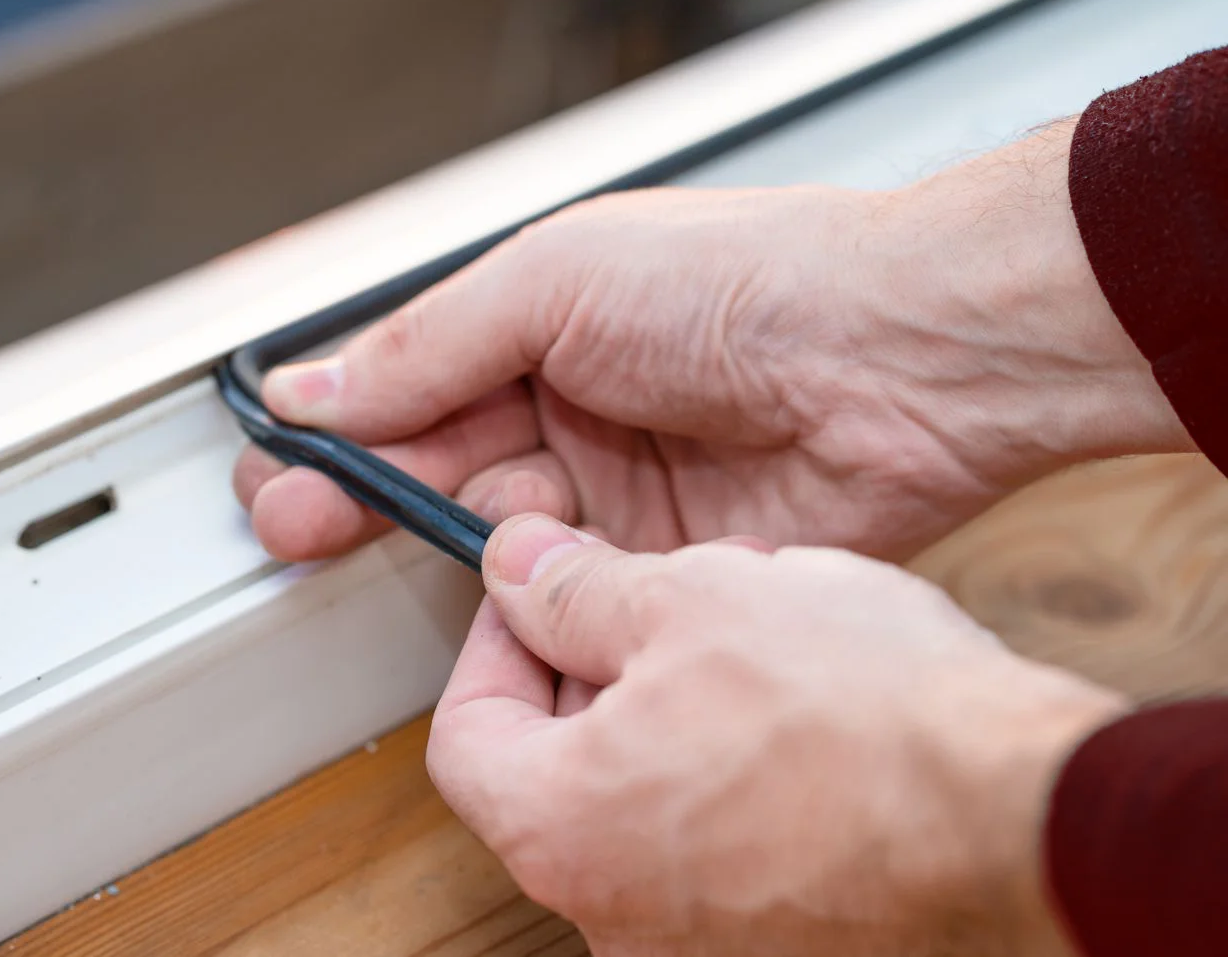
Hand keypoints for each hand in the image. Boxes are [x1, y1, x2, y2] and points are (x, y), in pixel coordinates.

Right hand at [233, 122, 1187, 561]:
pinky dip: (526, 605)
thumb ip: (428, 345)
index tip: (277, 466)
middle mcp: (578, 407)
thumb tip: (316, 384)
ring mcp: (621, 491)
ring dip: (447, 546)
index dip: (343, 428)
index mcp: (545, 321)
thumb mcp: (556, 283)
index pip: (413, 383)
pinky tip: (491, 602)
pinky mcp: (668, 565)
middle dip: (365, 495)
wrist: (904, 361)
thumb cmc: (750, 283)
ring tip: (406, 547)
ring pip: (497, 538)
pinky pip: (570, 598)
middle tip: (293, 526)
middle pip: (442, 465)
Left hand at [431, 514, 1127, 955]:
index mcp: (560, 831)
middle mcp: (612, 919)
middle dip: (590, 675)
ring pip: (640, 806)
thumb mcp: (691, 599)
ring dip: (667, 720)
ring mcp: (696, 949)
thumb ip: (575, 592)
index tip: (534, 595)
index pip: (464, 733)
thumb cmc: (861, 712)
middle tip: (648, 605)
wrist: (1023, 810)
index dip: (493, 645)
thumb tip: (516, 570)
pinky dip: (728, 779)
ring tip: (746, 649)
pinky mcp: (777, 946)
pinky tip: (796, 720)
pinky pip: (716, 849)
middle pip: (552, 774)